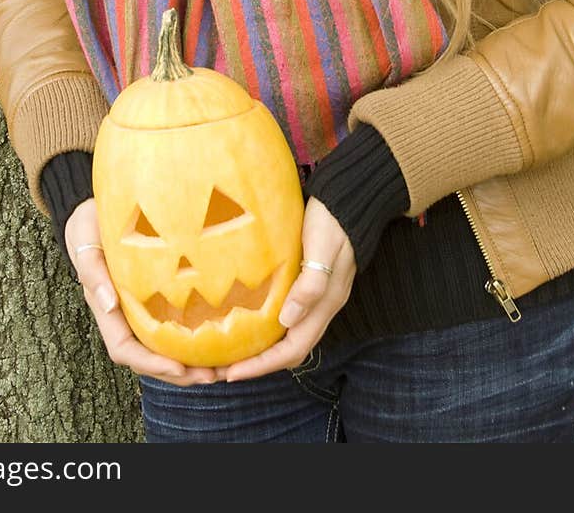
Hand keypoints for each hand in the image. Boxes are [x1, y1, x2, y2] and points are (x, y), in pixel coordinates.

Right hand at [66, 197, 223, 386]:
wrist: (93, 213)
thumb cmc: (88, 224)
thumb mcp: (86, 240)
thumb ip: (93, 270)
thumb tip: (108, 305)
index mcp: (105, 307)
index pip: (124, 349)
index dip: (151, 363)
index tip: (179, 368)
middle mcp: (121, 316)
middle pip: (146, 358)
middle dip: (178, 373)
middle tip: (213, 376)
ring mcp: (136, 310)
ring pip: (160, 348)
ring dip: (188, 363)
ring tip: (221, 367)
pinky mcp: (152, 299)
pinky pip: (169, 327)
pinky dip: (189, 340)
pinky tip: (215, 339)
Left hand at [214, 196, 355, 382]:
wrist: (350, 200)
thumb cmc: (334, 221)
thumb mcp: (322, 247)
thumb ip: (310, 284)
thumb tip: (287, 319)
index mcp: (325, 304)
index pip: (293, 350)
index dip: (262, 365)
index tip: (232, 373)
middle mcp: (321, 307)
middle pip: (288, 350)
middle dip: (257, 363)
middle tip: (223, 368)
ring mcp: (315, 296)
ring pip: (286, 335)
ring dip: (260, 347)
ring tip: (229, 349)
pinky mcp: (307, 283)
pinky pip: (285, 316)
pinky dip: (265, 326)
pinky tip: (246, 317)